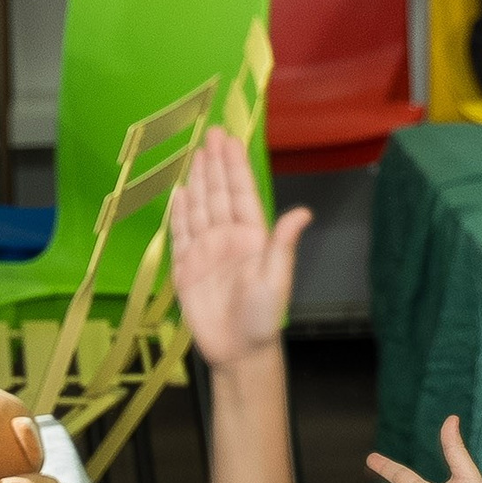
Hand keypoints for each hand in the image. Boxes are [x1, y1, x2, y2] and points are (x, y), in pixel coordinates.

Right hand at [169, 128, 307, 368]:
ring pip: (201, 207)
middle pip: (220, 194)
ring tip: (196, 153)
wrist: (237, 350)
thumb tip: (302, 211)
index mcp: (253, 236)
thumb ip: (283, 244)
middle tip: (212, 132)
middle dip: (216, 163)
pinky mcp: (186, 267)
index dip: (235, 166)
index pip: (242, 193)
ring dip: (199, 180)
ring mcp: (206, 250)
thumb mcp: (276, 279)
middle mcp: (229, 237)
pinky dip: (179, 212)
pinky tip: (179, 191)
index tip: (230, 139)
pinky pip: (181, 233)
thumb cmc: (263, 317)